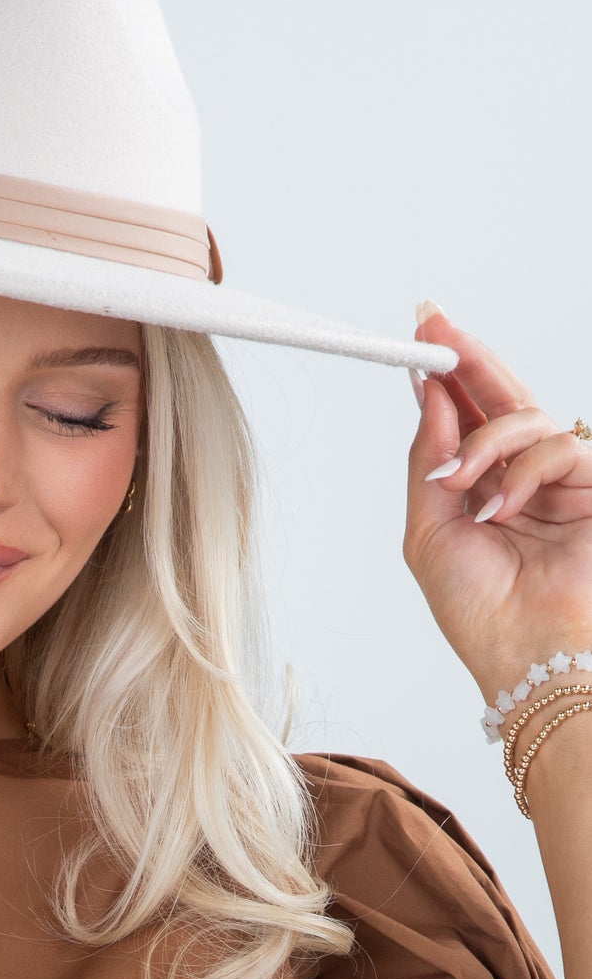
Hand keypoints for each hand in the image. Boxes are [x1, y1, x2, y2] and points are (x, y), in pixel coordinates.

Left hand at [404, 303, 591, 702]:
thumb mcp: (429, 530)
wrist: (523, 651)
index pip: (465, 418)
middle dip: (466, 357)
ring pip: (525, 417)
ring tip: (459, 482)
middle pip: (498, 398)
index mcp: (479, 489)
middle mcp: (518, 479)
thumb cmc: (477, 609)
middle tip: (434, 326)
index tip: (420, 338)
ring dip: (483, 441)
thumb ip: (430, 458)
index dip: (445, 376)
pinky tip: (502, 508)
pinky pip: (559, 446)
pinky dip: (523, 471)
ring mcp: (558, 481)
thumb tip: (429, 395)